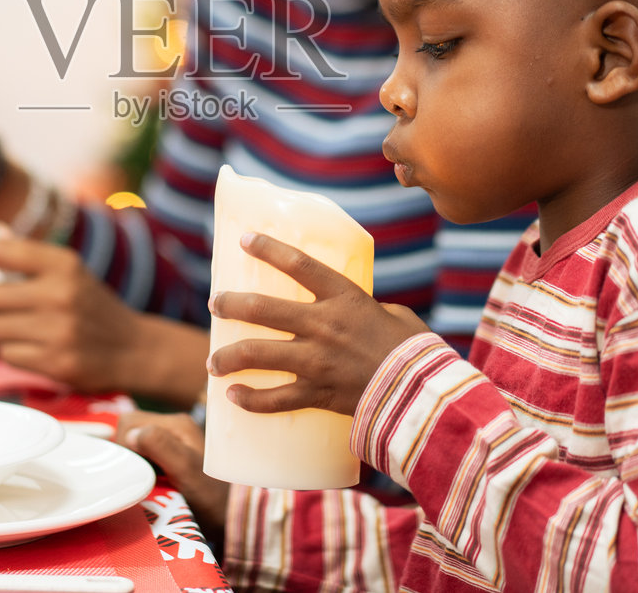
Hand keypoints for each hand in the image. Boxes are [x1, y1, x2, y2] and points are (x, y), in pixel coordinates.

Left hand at [0, 238, 208, 403]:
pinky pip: (6, 355)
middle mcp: (60, 293)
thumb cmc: (92, 307)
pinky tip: (38, 350)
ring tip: (28, 331)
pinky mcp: (56, 362)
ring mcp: (58, 330)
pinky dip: (15, 354)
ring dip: (2, 331)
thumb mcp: (70, 272)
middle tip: (9, 308)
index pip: (2, 251)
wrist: (134, 349)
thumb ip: (30, 255)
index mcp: (63, 264)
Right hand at [117, 411, 227, 541]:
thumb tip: (130, 434)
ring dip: (135, 463)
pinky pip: (144, 456)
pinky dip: (141, 470)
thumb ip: (161, 446)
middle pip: (130, 430)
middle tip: (141, 478)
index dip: (124, 445)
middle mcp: (173, 428)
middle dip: (129, 455)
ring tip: (149, 483)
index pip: (129, 422)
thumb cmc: (212, 496)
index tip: (135, 470)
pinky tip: (153, 485)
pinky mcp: (171, 458)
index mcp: (176, 424)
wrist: (233, 517)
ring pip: (135, 445)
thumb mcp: (186, 470)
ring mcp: (172, 443)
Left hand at [209, 232, 429, 416]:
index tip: (244, 239)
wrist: (424, 395)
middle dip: (231, 305)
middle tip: (216, 304)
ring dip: (227, 357)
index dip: (268, 248)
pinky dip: (250, 399)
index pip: (299, 264)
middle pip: (261, 309)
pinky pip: (273, 399)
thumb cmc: (414, 351)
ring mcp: (317, 360)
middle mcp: (323, 324)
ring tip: (213, 361)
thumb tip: (347, 315)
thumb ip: (362, 311)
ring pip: (256, 354)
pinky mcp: (317, 393)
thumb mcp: (392, 315)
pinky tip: (233, 396)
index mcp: (345, 297)